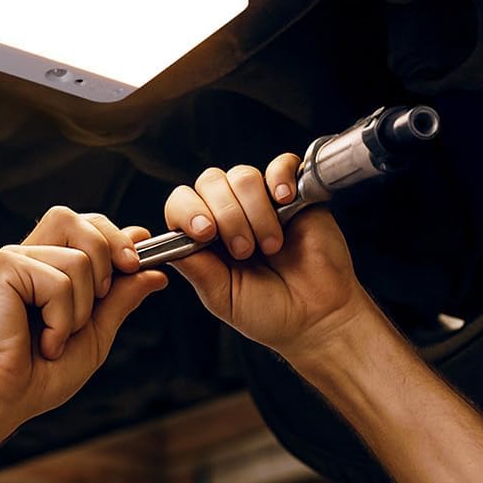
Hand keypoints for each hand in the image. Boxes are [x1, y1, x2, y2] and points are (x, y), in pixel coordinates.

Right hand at [0, 206, 167, 422]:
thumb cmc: (36, 376)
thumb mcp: (94, 336)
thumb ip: (120, 300)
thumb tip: (156, 272)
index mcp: (46, 268)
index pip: (86, 227)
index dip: (116, 237)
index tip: (137, 263)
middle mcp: (28, 256)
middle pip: (80, 221)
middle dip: (108, 254)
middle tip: (104, 297)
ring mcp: (12, 259)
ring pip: (79, 258)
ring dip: (82, 308)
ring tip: (57, 338)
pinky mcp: (3, 267)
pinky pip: (59, 280)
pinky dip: (61, 319)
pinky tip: (43, 343)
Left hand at [163, 157, 370, 360]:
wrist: (317, 318)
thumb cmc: (270, 312)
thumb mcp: (222, 297)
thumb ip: (196, 268)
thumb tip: (164, 243)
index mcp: (207, 238)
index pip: (182, 203)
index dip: (187, 212)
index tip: (205, 234)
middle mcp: (231, 214)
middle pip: (210, 182)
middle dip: (226, 216)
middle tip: (245, 251)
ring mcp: (263, 202)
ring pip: (242, 176)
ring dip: (255, 212)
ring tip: (270, 245)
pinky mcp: (296, 194)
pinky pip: (282, 164)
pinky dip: (280, 178)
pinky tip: (285, 200)